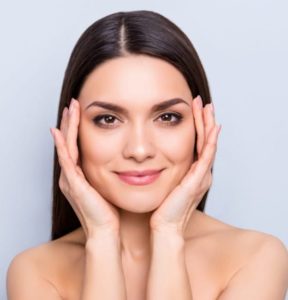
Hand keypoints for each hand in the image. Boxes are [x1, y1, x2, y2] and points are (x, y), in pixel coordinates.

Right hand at [50, 98, 119, 238]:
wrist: (106, 230)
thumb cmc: (110, 210)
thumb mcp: (109, 186)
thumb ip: (110, 172)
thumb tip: (123, 161)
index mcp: (80, 175)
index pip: (76, 145)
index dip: (77, 128)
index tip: (81, 112)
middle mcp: (71, 175)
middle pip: (68, 142)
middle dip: (70, 122)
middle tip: (73, 104)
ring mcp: (70, 179)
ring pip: (66, 147)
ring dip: (67, 127)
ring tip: (69, 109)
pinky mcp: (73, 183)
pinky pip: (65, 159)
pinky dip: (61, 144)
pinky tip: (59, 131)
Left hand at [150, 95, 220, 236]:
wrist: (163, 226)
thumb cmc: (161, 206)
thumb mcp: (163, 182)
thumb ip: (163, 169)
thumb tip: (151, 157)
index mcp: (192, 172)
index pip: (197, 144)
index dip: (197, 126)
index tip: (193, 109)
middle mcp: (200, 172)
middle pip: (205, 141)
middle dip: (204, 120)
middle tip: (202, 102)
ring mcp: (201, 176)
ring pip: (208, 145)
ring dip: (208, 125)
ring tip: (206, 107)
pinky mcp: (198, 180)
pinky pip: (207, 156)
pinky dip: (210, 141)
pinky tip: (213, 127)